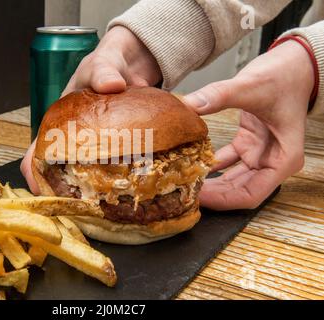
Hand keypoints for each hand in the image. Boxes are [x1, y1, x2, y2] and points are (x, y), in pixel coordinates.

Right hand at [21, 26, 160, 192]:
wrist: (135, 62)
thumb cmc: (107, 64)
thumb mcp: (101, 62)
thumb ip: (103, 71)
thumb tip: (113, 85)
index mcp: (61, 120)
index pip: (39, 150)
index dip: (34, 172)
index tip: (39, 190)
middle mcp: (77, 137)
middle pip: (63, 171)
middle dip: (64, 191)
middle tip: (76, 209)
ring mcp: (100, 145)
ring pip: (91, 174)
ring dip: (92, 190)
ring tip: (99, 208)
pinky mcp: (122, 147)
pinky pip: (119, 167)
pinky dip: (120, 179)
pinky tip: (130, 190)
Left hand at [184, 40, 313, 209]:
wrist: (294, 62)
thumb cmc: (285, 76)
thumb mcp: (252, 86)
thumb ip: (220, 95)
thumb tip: (189, 104)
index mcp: (283, 159)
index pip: (251, 194)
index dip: (223, 201)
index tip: (199, 198)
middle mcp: (273, 161)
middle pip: (239, 191)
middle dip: (213, 195)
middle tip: (183, 193)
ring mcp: (260, 154)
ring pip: (231, 179)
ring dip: (210, 183)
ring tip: (184, 183)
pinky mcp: (248, 144)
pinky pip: (226, 162)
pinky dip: (210, 165)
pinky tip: (191, 165)